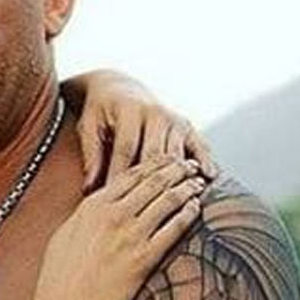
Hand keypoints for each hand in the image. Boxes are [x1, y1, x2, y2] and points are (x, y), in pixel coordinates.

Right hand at [33, 156, 204, 299]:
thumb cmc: (58, 281)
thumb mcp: (64, 237)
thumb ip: (84, 217)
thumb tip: (94, 207)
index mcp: (91, 207)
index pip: (129, 174)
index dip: (152, 164)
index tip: (165, 159)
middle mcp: (112, 215)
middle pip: (152, 181)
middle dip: (175, 168)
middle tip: (190, 164)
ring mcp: (129, 235)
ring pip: (166, 199)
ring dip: (186, 187)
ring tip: (198, 182)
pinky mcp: (144, 258)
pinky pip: (173, 228)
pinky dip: (188, 213)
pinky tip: (196, 207)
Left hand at [61, 69, 217, 190]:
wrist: (120, 89)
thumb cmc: (102, 112)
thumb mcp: (90, 127)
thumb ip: (92, 157)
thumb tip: (90, 189)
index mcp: (130, 111)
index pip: (127, 150)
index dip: (120, 176)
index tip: (113, 201)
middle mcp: (156, 114)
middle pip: (156, 155)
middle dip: (149, 184)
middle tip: (144, 211)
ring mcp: (174, 120)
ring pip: (177, 155)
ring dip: (177, 178)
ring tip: (176, 204)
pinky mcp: (187, 127)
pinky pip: (199, 146)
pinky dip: (205, 162)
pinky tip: (209, 178)